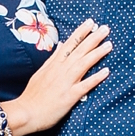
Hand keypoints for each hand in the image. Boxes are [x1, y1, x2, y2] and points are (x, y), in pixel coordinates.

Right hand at [7, 19, 110, 135]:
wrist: (25, 113)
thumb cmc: (33, 96)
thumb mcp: (41, 72)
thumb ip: (53, 58)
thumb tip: (62, 44)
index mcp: (54, 65)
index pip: (69, 44)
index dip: (81, 32)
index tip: (91, 22)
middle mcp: (60, 70)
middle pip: (79, 51)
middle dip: (93, 38)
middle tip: (105, 28)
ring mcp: (65, 83)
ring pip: (83, 64)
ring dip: (97, 54)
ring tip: (109, 45)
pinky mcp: (68, 97)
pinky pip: (84, 85)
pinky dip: (95, 78)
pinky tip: (106, 71)